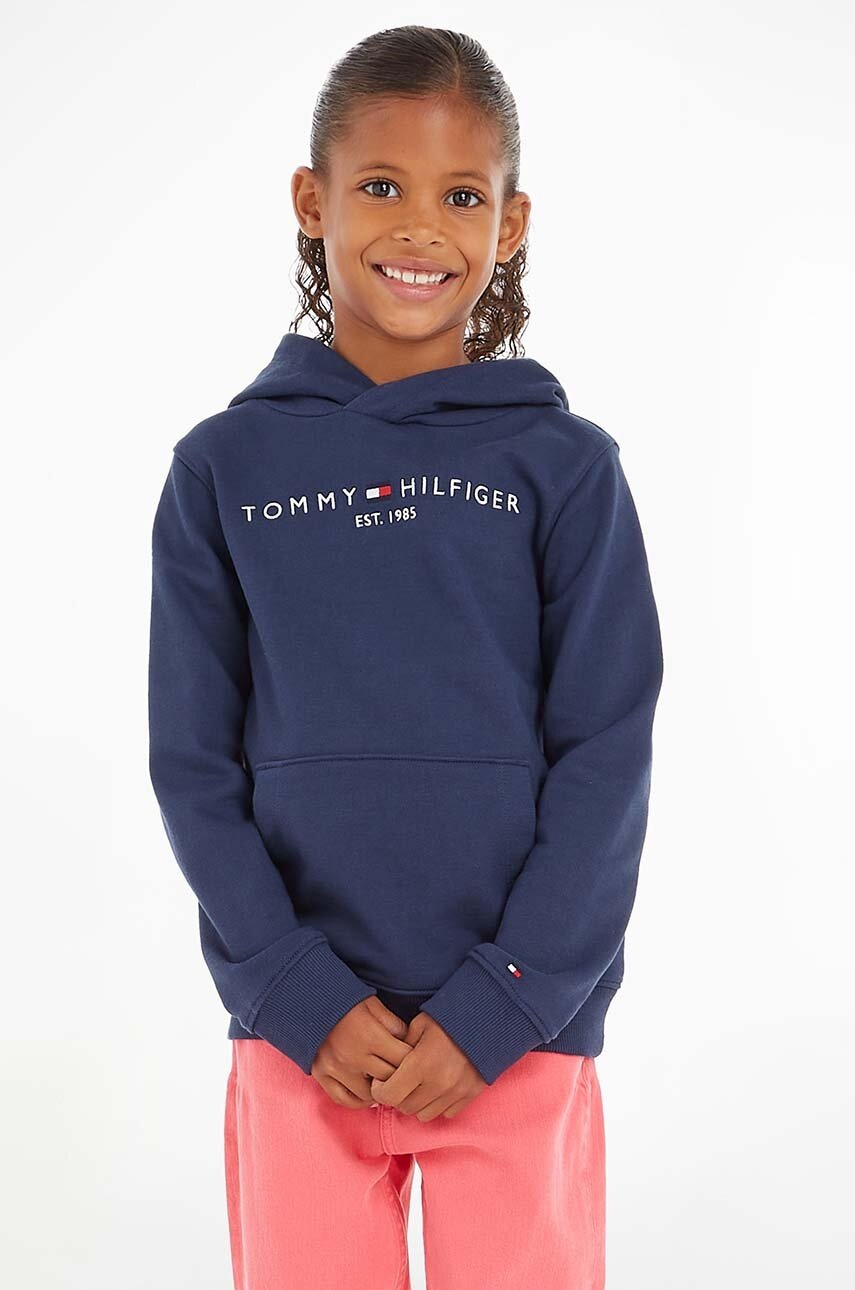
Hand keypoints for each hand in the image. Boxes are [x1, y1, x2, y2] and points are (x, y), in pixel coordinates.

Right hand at [311, 996, 413, 1107]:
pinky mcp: (321, 1075)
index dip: (413, 1060)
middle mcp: (353, 1057)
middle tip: (404, 1074)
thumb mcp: (373, 1004)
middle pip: (388, 1080)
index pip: (403, 1060)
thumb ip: (394, 1024)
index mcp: (369, 1036)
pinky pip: (344, 1100)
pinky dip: (358, 1101)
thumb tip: (409, 1044)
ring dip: (380, 1091)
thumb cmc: (345, 1001)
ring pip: (368, 1095)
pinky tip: (367, 1094)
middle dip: (400, 1077)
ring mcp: (335, 1069)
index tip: (415, 1058)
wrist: (308, 1000)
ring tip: (386, 1084)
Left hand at [369, 1012, 486, 1121]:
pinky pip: (446, 1113)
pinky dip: (438, 1104)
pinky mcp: (470, 1095)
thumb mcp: (420, 1024)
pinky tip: (438, 1086)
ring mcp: (457, 1092)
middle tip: (400, 1081)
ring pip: (425, 1114)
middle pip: (406, 1107)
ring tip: (420, 1084)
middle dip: (398, 1096)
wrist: (488, 1017)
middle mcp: (439, 1083)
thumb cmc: (449, 1017)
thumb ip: (401, 1047)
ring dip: (418, 1102)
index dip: (380, 1090)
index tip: (381, 1082)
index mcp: (422, 1063)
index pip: (390, 1095)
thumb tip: (388, 1067)